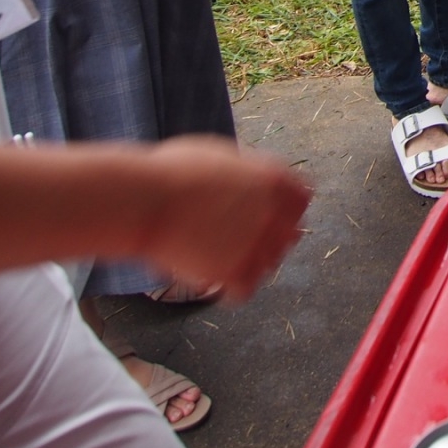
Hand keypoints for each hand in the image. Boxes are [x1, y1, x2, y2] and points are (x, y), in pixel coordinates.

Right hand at [137, 137, 311, 301]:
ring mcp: (256, 244)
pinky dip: (233, 288)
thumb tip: (249, 179)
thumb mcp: (220, 156)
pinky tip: (217, 280)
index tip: (273, 213)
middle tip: (248, 238)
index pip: (301, 198)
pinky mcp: (234, 273)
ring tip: (228, 257)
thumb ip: (246, 173)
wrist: (146, 200)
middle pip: (291, 233)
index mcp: (273, 179)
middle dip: (273, 236)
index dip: (286, 207)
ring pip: (271, 263)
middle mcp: (273, 212)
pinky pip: (245, 290)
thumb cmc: (172, 172)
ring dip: (254, 262)